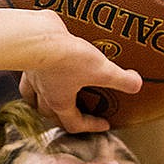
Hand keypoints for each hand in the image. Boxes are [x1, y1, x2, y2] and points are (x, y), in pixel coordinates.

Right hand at [19, 29, 141, 132]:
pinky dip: (33, 78)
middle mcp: (43, 94)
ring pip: (33, 99)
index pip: (74, 124)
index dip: (91, 127)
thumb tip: (136, 85)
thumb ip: (120, 79)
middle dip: (65, 119)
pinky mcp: (27, 60)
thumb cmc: (66, 57)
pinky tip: (41, 69)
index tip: (105, 124)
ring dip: (41, 103)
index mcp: (60, 102)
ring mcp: (33, 78)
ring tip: (50, 99)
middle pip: (51, 116)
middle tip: (78, 114)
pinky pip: (27, 76)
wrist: (37, 36)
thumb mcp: (100, 69)